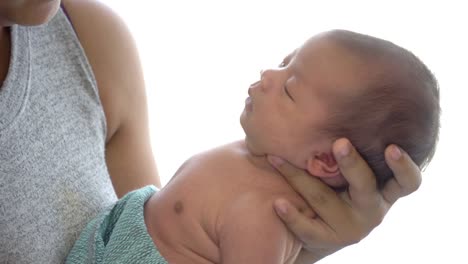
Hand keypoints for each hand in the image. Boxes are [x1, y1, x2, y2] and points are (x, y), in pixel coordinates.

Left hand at [267, 138, 421, 262]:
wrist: (324, 232)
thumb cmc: (342, 190)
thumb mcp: (355, 176)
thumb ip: (351, 150)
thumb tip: (330, 99)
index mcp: (385, 191)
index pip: (407, 183)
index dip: (403, 167)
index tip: (392, 147)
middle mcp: (372, 209)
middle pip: (365, 186)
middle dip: (352, 164)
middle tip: (341, 143)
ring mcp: (350, 227)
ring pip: (324, 199)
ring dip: (299, 177)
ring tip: (277, 160)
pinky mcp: (327, 239)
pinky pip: (308, 228)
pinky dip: (292, 215)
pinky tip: (278, 203)